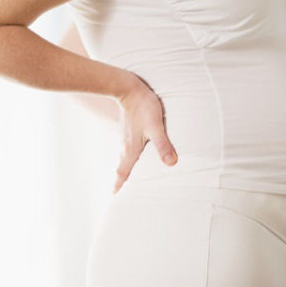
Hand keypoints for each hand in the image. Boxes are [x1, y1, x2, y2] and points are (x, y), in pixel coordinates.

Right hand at [113, 78, 177, 193]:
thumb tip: (171, 163)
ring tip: (128, 179)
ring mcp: (125, 138)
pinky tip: (136, 156)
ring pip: (124, 159)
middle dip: (121, 182)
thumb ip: (163, 145)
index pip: (123, 173)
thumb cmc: (143, 107)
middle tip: (120, 194)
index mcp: (130, 150)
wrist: (128, 88)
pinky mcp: (128, 130)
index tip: (115, 198)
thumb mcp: (156, 127)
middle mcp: (125, 146)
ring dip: (125, 170)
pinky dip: (129, 158)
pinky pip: (127, 149)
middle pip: (121, 169)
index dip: (119, 187)